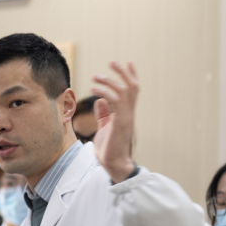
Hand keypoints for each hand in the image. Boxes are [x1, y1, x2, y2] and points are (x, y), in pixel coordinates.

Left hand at [90, 61, 138, 183]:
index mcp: (126, 113)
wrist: (113, 164)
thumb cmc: (109, 148)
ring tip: (94, 76)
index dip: (130, 75)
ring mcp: (126, 117)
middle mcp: (129, 113)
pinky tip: (93, 89)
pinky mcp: (121, 123)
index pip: (131, 90)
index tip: (126, 62)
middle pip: (132, 86)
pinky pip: (115, 101)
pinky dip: (104, 92)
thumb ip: (104, 114)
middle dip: (123, 72)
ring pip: (124, 91)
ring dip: (110, 81)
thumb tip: (100, 101)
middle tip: (112, 61)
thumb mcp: (105, 127)